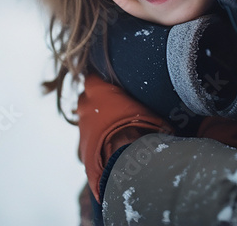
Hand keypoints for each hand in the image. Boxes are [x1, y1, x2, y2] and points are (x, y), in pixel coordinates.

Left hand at [76, 73, 169, 201]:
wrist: (129, 159)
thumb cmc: (141, 129)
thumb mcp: (147, 108)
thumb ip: (140, 100)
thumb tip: (154, 99)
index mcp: (98, 90)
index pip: (93, 77)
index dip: (102, 82)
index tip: (112, 85)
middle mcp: (85, 107)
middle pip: (87, 99)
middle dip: (98, 103)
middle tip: (115, 108)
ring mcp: (82, 129)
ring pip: (87, 121)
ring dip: (97, 124)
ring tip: (115, 130)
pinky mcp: (82, 149)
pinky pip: (89, 141)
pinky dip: (98, 142)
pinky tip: (112, 147)